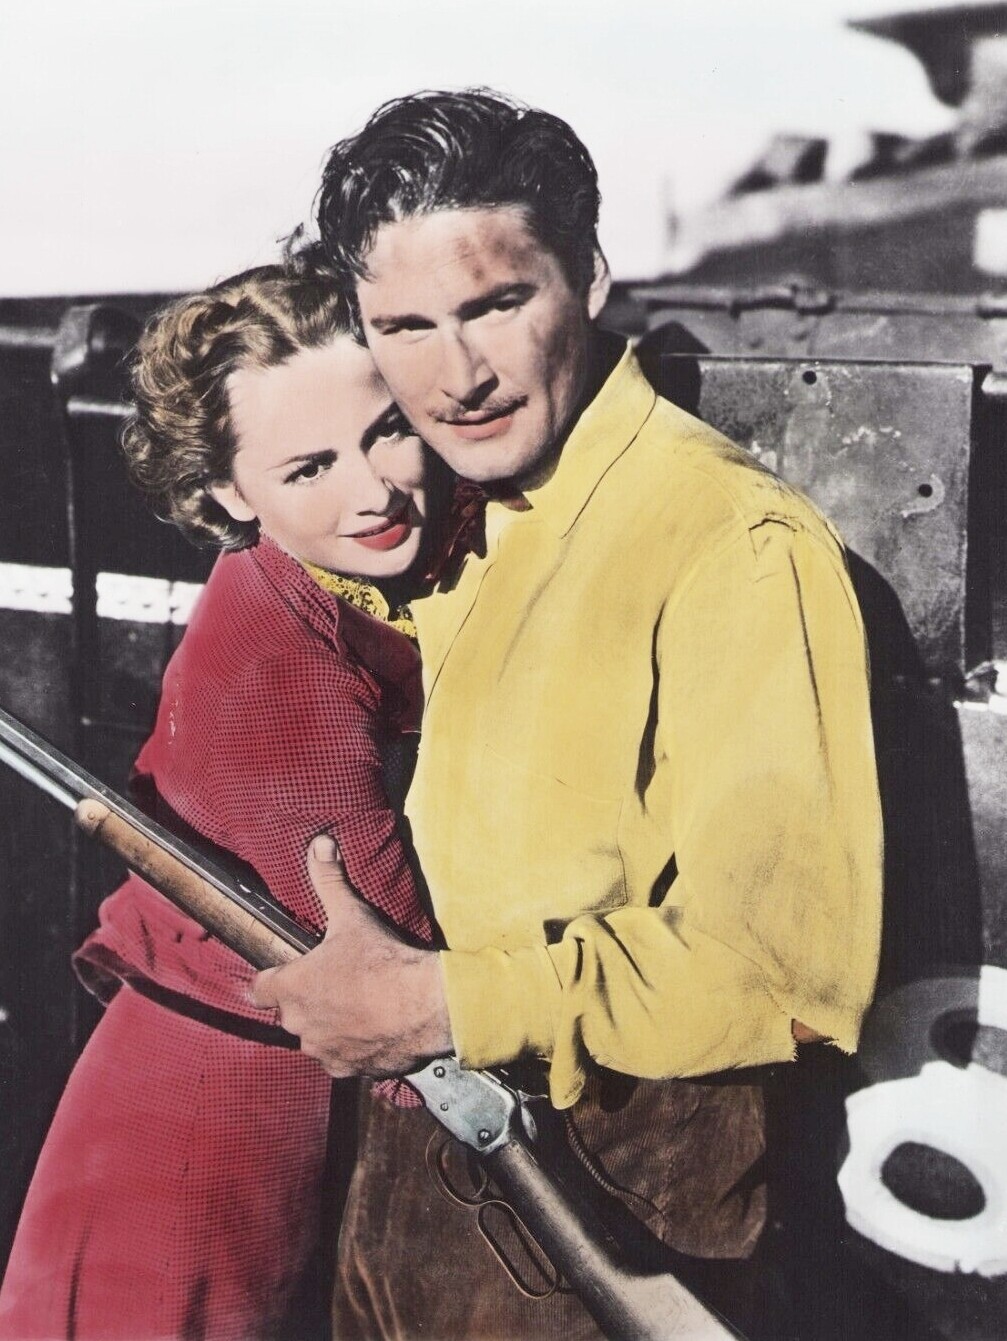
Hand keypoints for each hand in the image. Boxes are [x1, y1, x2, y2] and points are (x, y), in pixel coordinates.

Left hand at [250, 834, 451, 1077]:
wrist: (421, 1006)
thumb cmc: (380, 961)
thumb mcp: (351, 916)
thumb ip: (329, 881)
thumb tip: (319, 843)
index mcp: (292, 989)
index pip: (260, 989)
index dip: (271, 980)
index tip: (283, 975)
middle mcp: (299, 1025)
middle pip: (291, 1016)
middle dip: (308, 1003)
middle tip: (335, 985)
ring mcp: (324, 1051)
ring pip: (317, 1041)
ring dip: (330, 1028)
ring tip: (358, 1009)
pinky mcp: (350, 1070)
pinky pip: (343, 1061)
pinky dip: (354, 1049)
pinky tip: (375, 1031)